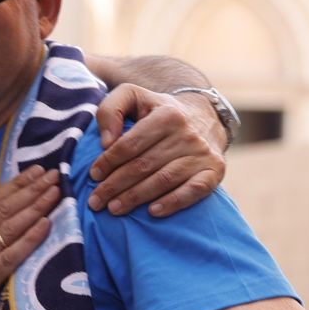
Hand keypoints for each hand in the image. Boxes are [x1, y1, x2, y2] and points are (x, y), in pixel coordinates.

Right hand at [0, 170, 58, 309]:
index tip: (35, 171)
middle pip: (6, 208)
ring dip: (36, 207)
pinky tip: (46, 225)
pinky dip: (29, 239)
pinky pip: (10, 256)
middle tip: (55, 173)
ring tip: (56, 190)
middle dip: (32, 189)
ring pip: (11, 226)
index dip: (15, 185)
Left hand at [88, 87, 226, 217]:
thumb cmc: (158, 112)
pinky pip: (194, 191)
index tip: (93, 175)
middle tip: (96, 201)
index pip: (131, 143)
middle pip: (144, 165)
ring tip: (114, 209)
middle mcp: (188, 133)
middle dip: (116, 185)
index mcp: (167, 114)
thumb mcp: (133, 97)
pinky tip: (153, 212)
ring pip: (164, 180)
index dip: (109, 162)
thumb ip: (110, 109)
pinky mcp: (215, 171)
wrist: (203, 118)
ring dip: (136, 198)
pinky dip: (173, 202)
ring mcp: (203, 153)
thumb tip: (106, 142)